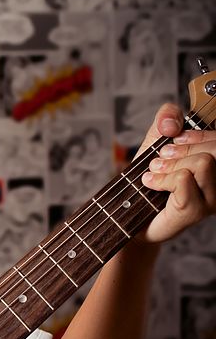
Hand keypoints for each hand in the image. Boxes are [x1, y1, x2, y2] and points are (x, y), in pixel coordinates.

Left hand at [137, 102, 215, 243]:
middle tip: (160, 157)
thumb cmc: (149, 180)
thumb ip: (166, 121)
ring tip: (155, 170)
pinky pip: (183, 180)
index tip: (174, 140)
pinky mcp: (196, 211)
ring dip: (171, 164)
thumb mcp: (155, 143)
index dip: (198, 134)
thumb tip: (172, 122)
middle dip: (183, 147)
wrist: (132, 216)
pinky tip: (151, 182)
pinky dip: (162, 177)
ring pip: (203, 162)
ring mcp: (212, 199)